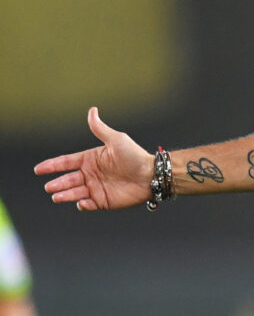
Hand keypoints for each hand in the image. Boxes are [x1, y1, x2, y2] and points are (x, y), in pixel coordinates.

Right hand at [34, 108, 152, 210]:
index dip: (52, 166)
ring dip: (65, 195)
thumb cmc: (135, 156)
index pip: (66, 162)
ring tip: (57, 196)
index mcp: (91, 159)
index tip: (38, 169)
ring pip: (75, 192)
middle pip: (68, 179)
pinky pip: (89, 204)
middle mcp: (91, 174)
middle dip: (58, 183)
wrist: (152, 175)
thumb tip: (92, 110)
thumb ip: (100, 129)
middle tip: (49, 187)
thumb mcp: (116, 140)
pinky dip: (83, 205)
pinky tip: (80, 203)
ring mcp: (97, 188)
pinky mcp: (104, 201)